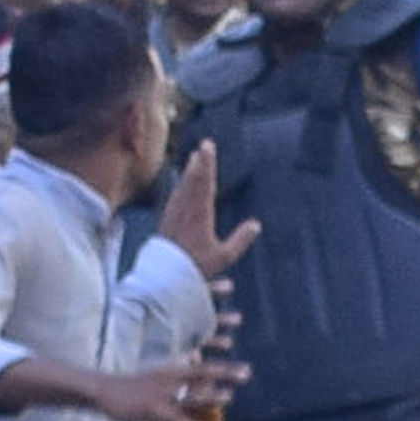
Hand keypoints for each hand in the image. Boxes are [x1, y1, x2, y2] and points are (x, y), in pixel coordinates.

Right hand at [77, 355, 243, 420]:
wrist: (104, 390)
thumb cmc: (134, 388)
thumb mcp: (159, 381)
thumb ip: (181, 385)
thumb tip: (203, 390)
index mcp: (172, 371)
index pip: (202, 365)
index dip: (222, 364)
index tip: (245, 363)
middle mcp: (170, 378)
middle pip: (203, 372)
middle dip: (225, 371)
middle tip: (247, 371)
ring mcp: (161, 392)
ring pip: (189, 393)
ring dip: (209, 395)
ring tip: (229, 396)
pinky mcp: (151, 408)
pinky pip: (173, 417)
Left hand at [157, 140, 258, 280]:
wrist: (164, 275)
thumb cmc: (196, 266)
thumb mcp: (224, 256)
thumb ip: (240, 240)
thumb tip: (255, 225)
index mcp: (200, 213)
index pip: (205, 182)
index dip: (208, 163)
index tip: (209, 146)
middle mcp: (185, 209)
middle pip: (193, 180)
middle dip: (199, 162)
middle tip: (204, 146)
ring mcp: (174, 214)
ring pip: (182, 186)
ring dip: (189, 172)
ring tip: (193, 159)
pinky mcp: (166, 221)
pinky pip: (175, 197)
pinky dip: (180, 186)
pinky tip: (180, 185)